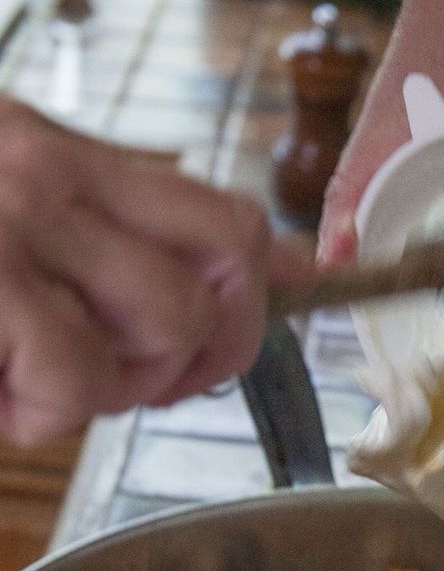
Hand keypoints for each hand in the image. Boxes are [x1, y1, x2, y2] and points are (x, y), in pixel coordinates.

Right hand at [0, 98, 309, 444]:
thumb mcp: (10, 200)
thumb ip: (131, 228)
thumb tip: (290, 264)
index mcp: (65, 158)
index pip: (225, 217)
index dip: (259, 297)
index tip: (227, 342)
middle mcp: (50, 176)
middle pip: (222, 276)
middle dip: (193, 357)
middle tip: (117, 376)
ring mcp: (15, 227)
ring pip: (167, 328)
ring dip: (113, 387)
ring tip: (34, 378)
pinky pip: (75, 378)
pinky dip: (42, 413)